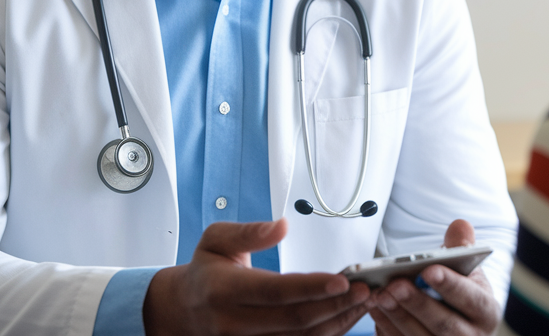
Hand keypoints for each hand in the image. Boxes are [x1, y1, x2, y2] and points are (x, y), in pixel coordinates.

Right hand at [143, 218, 370, 335]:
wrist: (184, 310)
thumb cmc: (206, 272)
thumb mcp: (215, 239)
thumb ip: (249, 231)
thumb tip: (282, 225)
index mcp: (223, 290)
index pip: (274, 291)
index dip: (311, 287)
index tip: (341, 279)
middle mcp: (233, 323)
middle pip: (294, 320)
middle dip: (334, 306)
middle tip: (364, 289)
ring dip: (336, 323)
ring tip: (363, 302)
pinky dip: (326, 334)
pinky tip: (345, 318)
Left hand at [368, 220, 498, 335]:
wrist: (457, 322)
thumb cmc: (460, 293)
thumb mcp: (466, 270)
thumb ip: (460, 247)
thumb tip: (460, 225)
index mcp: (486, 311)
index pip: (472, 299)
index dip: (451, 286)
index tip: (429, 270)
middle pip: (445, 324)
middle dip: (418, 303)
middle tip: (396, 284)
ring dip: (398, 316)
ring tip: (380, 294)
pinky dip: (387, 328)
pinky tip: (375, 309)